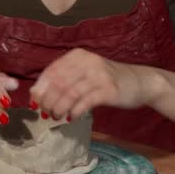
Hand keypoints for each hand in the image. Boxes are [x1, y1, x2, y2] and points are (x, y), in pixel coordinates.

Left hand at [30, 48, 157, 119]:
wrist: (140, 83)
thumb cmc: (107, 81)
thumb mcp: (84, 74)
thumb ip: (64, 80)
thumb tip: (38, 95)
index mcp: (77, 56)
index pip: (51, 71)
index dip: (39, 89)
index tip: (34, 102)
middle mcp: (87, 62)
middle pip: (58, 83)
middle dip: (48, 101)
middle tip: (46, 113)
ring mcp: (99, 75)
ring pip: (69, 93)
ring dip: (59, 108)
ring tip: (56, 117)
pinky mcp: (108, 89)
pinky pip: (84, 102)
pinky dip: (74, 111)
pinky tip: (72, 117)